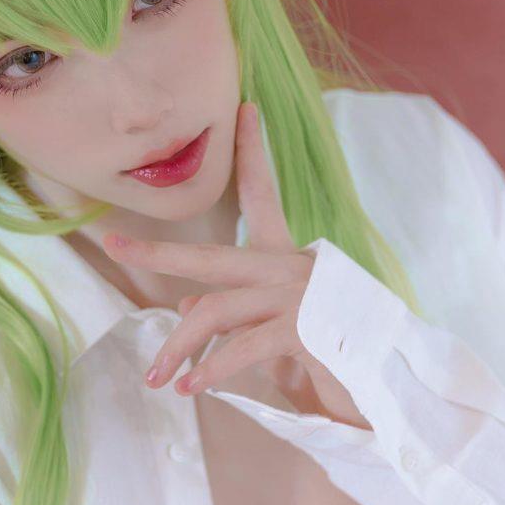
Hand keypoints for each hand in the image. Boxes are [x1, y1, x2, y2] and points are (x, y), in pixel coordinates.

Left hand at [101, 101, 370, 427]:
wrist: (391, 394)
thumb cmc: (334, 364)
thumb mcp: (276, 337)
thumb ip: (235, 318)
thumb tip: (186, 306)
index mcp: (291, 259)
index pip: (264, 197)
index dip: (253, 153)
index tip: (246, 110)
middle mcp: (295, 267)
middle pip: (211, 256)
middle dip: (156, 253)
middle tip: (112, 246)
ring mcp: (300, 296)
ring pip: (214, 311)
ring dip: (178, 347)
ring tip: (156, 378)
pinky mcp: (306, 330)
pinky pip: (241, 348)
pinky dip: (211, 370)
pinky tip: (193, 389)